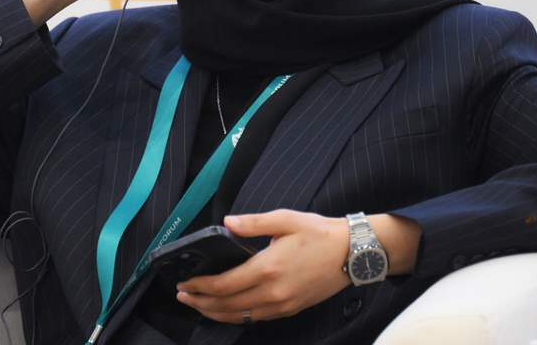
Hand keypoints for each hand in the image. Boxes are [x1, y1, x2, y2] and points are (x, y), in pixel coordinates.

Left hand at [175, 210, 350, 323]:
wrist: (353, 253)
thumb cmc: (321, 233)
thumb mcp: (286, 219)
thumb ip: (253, 223)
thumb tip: (226, 223)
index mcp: (268, 267)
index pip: (224, 284)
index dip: (201, 286)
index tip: (185, 283)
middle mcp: (273, 291)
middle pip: (227, 305)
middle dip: (201, 302)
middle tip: (183, 296)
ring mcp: (282, 304)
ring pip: (240, 316)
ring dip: (215, 312)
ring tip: (199, 305)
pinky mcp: (291, 308)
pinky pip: (256, 318)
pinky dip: (237, 316)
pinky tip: (228, 309)